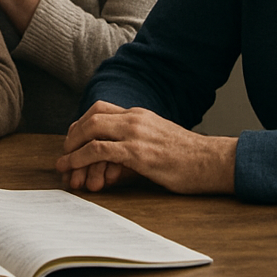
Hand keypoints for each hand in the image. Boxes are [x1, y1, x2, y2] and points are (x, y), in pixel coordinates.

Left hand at [57, 101, 236, 194]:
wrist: (214, 162)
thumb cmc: (189, 158)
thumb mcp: (157, 141)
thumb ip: (134, 145)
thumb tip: (111, 163)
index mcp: (139, 114)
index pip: (100, 109)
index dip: (81, 122)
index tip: (73, 138)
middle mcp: (134, 119)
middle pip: (91, 117)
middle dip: (72, 134)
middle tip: (64, 151)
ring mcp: (135, 134)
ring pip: (91, 131)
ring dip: (72, 147)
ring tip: (63, 163)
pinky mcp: (138, 153)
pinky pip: (100, 150)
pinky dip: (81, 158)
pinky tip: (73, 167)